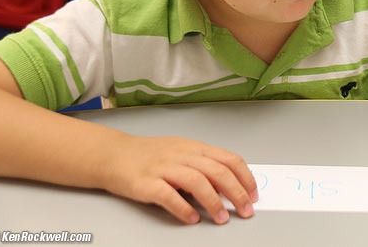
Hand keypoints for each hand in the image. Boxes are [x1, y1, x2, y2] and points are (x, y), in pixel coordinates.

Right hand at [103, 134, 257, 224]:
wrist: (113, 155)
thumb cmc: (150, 155)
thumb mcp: (183, 153)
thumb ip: (205, 165)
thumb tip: (231, 184)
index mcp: (195, 148)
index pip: (229, 159)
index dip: (245, 177)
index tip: (253, 194)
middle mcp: (182, 155)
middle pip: (217, 171)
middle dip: (236, 193)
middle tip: (245, 210)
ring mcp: (163, 168)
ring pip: (196, 181)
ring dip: (213, 202)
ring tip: (222, 218)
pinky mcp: (146, 183)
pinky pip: (168, 195)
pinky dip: (183, 208)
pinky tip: (192, 218)